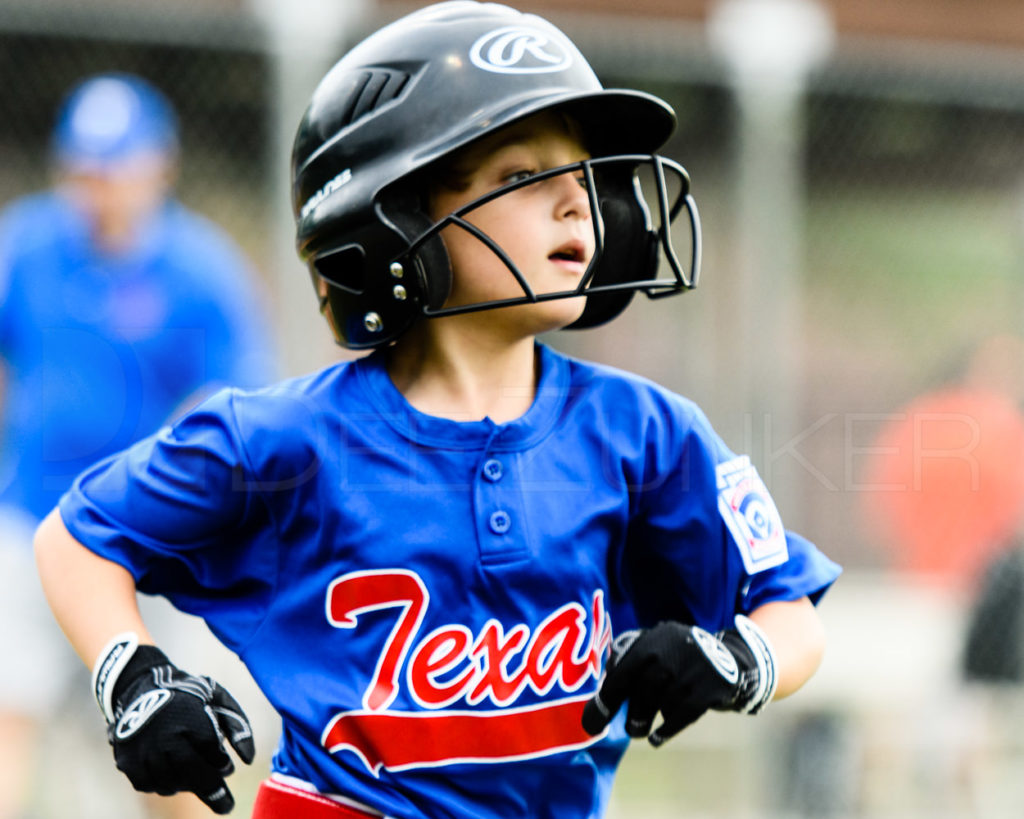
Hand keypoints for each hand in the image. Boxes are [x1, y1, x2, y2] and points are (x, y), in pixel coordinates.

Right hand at [92, 633, 255, 813]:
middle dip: (213, 792)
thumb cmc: (187, 695)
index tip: (227, 769)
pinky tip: (173, 773)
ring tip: (195, 775)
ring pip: (171, 785)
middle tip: (227, 806)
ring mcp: (143, 752)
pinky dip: (164, 784)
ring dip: (187, 785)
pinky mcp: (127, 762)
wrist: (140, 687)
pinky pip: (150, 785)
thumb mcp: (217, 698)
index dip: (223, 765)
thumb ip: (237, 726)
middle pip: (194, 775)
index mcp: (190, 719)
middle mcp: (165, 738)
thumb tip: (248, 761)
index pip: (214, 754)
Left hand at [581, 614, 776, 746]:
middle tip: (627, 729)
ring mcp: (691, 669)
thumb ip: (629, 659)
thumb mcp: (657, 644)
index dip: (605, 700)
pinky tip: (657, 739)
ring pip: (661, 703)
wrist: (731, 658)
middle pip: (642, 689)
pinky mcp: (709, 688)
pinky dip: (667, 729)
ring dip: (648, 720)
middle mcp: (671, 651)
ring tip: (641, 731)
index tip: (591, 723)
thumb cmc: (680, 657)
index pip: (622, 672)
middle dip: (631, 713)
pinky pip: (682, 715)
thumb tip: (598, 692)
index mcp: (652, 639)